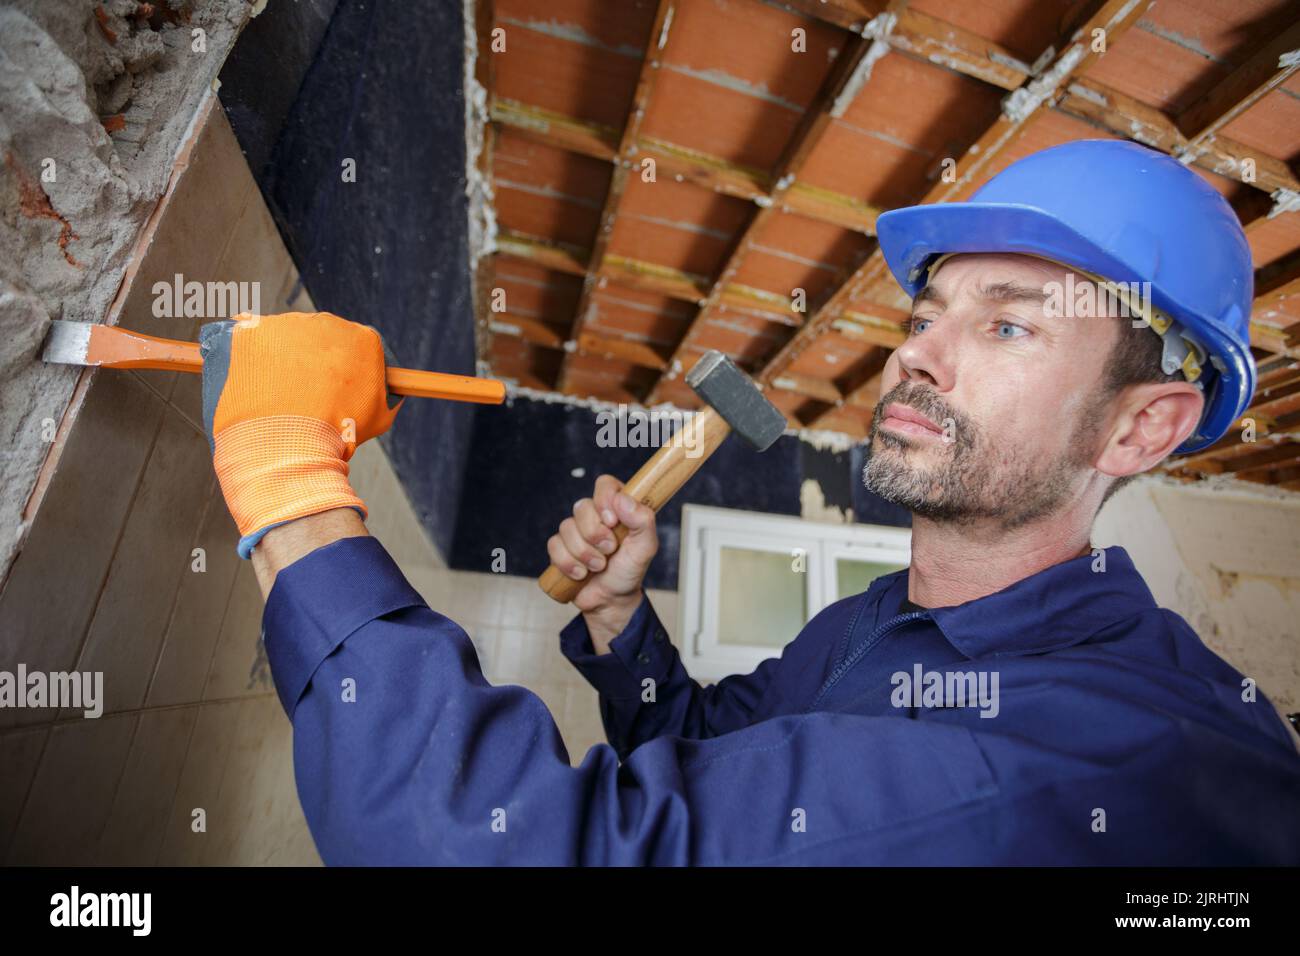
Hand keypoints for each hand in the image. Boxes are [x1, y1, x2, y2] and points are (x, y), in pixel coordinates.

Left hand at [199, 311, 401, 557]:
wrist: (293, 442)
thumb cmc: (339, 434)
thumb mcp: (380, 418)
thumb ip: (385, 397)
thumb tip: (393, 395)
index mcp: (364, 339)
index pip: (352, 346)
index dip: (338, 369)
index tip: (328, 387)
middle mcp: (330, 322)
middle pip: (318, 337)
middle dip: (309, 361)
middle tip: (299, 394)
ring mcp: (291, 323)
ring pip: (283, 336)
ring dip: (278, 357)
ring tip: (272, 393)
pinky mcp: (256, 329)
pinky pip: (247, 332)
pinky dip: (245, 349)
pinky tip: (246, 372)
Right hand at [547, 475, 658, 648]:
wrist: (612, 600)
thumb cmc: (629, 570)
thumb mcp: (646, 547)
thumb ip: (643, 520)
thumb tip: (622, 499)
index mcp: (617, 508)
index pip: (605, 484)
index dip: (604, 500)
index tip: (612, 522)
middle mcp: (595, 515)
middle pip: (581, 507)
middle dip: (595, 535)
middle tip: (609, 551)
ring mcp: (576, 531)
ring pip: (566, 528)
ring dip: (584, 554)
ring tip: (598, 567)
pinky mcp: (561, 547)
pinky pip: (554, 546)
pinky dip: (568, 563)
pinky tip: (580, 574)